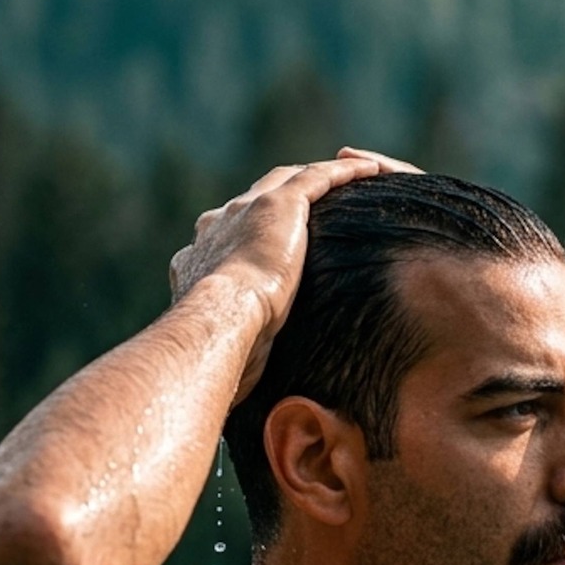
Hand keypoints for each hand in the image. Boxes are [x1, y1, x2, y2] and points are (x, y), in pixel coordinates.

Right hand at [169, 150, 417, 398]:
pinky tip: (366, 172)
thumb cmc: (217, 354)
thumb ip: (230, 354)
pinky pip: (315, 179)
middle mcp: (216, 226)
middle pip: (252, 203)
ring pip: (286, 183)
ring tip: (342, 180)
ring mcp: (245, 210)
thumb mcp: (221, 352)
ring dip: (313, 179)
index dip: (246, 240)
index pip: (225, 241)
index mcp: (197, 259)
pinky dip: (341, 174)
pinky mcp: (278, 204)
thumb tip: (233, 393)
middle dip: (277, 201)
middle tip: (306, 207)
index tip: (264, 250)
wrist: (219, 323)